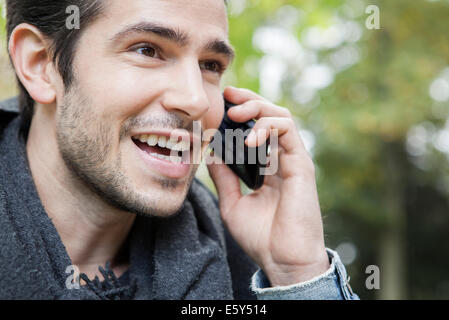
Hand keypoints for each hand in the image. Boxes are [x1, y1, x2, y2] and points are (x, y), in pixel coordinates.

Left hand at [207, 86, 329, 286]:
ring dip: (257, 108)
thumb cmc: (261, 237)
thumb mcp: (232, 202)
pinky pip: (288, 132)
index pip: (257, 128)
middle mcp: (281, 159)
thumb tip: (210, 153)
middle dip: (248, 101)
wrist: (281, 260)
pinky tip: (248, 139)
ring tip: (235, 113)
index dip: (242, 111)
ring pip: (281, 117)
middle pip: (270, 116)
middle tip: (227, 96)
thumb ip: (224, 177)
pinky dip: (267, 127)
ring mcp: (293, 160)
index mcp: (267, 167)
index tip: (221, 102)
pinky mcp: (301, 165)